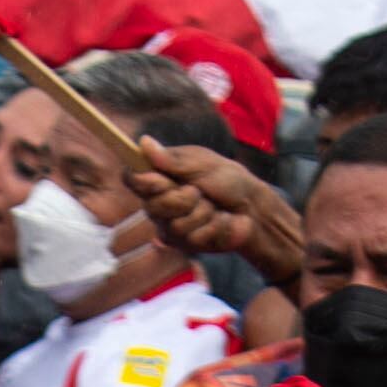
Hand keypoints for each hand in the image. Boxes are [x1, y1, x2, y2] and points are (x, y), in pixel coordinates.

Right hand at [131, 141, 303, 284]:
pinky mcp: (186, 245)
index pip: (132, 178)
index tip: (159, 179)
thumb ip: (173, 160)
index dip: (141, 181)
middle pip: (152, 206)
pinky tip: (221, 221)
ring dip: (203, 213)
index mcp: (161, 177)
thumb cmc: (229, 181)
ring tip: (214, 206)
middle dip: (182, 198)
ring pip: (176, 225)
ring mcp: (170, 226)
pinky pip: (194, 238)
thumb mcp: (203, 164)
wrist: (253, 208)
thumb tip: (144, 142)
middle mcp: (160, 203)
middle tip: (200, 191)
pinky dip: (214, 227)